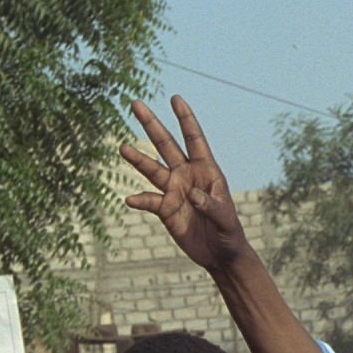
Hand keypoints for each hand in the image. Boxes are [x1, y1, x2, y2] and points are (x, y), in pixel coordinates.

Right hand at [121, 97, 252, 273]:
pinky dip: (139, 200)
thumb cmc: (229, 233)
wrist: (220, 255)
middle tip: (136, 104)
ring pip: (152, 169)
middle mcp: (187, 175)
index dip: (185, 119)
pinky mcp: (165, 209)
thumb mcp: (225, 220)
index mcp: (207, 171)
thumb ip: (211, 206)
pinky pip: (148, 200)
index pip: (194, 139)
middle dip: (152, 125)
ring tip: (123, 148)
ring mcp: (174, 190)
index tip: (175, 98)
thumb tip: (192, 193)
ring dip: (138, 160)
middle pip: (166, 145)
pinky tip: (130, 200)